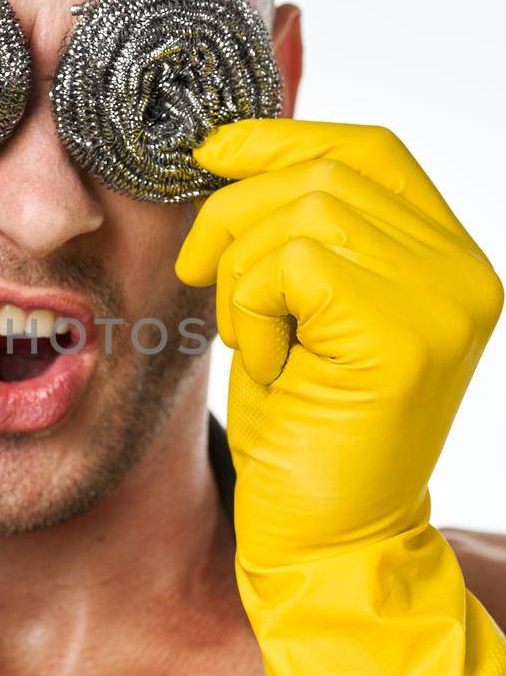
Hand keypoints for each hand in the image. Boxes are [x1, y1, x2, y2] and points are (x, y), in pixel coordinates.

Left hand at [176, 119, 505, 675]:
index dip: (284, 137)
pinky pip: (290, 264)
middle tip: (212, 280)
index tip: (215, 155)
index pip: (370, 150)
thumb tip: (240, 134)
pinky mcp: (403, 338)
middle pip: (323, 173)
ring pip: (299, 213)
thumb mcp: (298, 305)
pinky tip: (270, 363)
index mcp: (449, 258)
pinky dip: (252, 309)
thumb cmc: (305, 430)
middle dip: (239, 217)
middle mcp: (464, 272)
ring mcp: (444, 303)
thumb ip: (298, 221)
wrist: (327, 542)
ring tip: (257, 341)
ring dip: (243, 275)